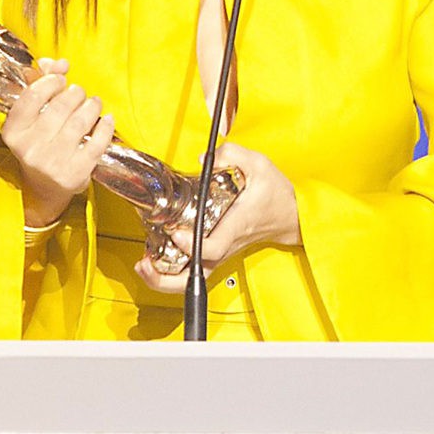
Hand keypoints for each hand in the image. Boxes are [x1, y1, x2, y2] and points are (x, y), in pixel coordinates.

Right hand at [0, 58, 114, 225]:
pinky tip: (107, 119)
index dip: (51, 81)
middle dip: (75, 93)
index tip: (61, 80)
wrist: (42, 188)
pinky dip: (105, 126)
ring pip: (80, 121)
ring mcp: (53, 162)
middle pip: (60, 106)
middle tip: (80, 93)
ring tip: (93, 103)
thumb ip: (41, 85)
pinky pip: (97, 142)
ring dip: (92, 106)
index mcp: (14, 132)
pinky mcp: (75, 173)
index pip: (32, 96)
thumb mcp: (30, 118)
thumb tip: (58, 63)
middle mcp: (30, 148)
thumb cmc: (38, 144)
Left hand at [134, 142, 299, 294]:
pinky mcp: (215, 254)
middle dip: (166, 278)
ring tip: (143, 264)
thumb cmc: (276, 194)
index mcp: (236, 225)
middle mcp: (226, 244)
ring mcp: (220, 253)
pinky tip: (154, 258)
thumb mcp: (260, 164)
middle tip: (144, 264)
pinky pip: (191, 271)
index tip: (176, 233)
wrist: (290, 215)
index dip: (192, 245)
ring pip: (191, 279)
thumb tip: (204, 158)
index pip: (214, 246)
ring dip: (164, 279)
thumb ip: (233, 154)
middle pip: (196, 275)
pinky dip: (170, 272)